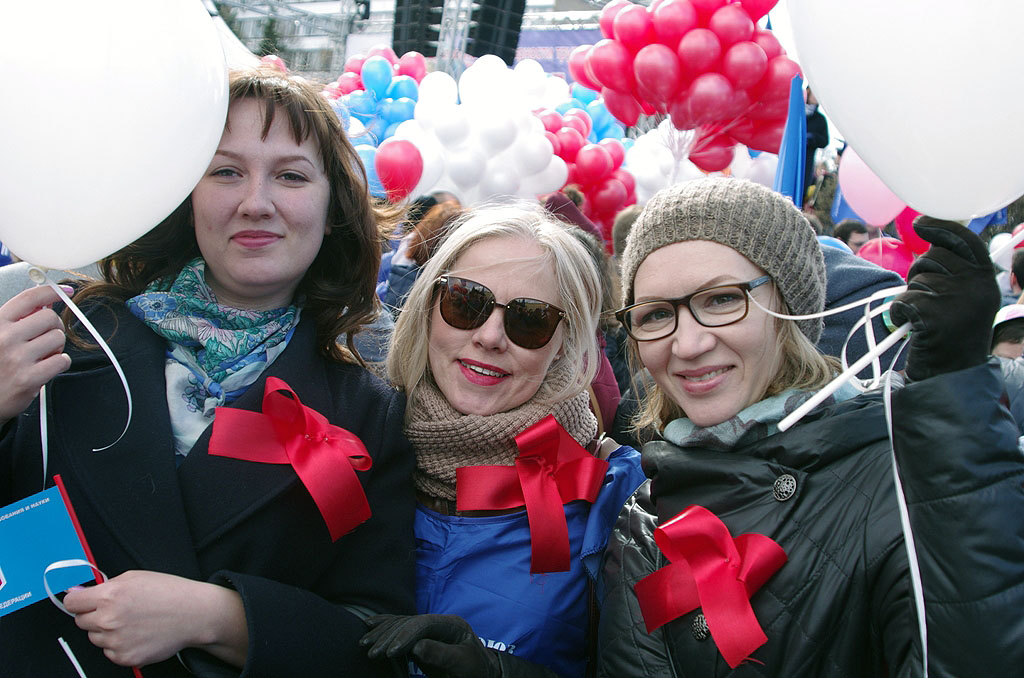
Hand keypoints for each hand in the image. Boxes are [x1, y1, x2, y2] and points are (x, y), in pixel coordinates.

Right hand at [0, 285, 71, 424]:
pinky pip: (62, 360)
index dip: (51, 291)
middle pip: (50, 317)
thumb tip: (46, 300)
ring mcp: (17, 358)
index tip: (65, 291)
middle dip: (54, 326)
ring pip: (58, 338)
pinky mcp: (28, 378)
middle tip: (45, 338)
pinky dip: (59, 363)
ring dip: (56, 346)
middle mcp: (5, 338)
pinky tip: (46, 367)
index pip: (29, 298)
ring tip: (42, 355)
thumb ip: (19, 318)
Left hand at [63, 571, 247, 667]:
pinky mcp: (124, 657)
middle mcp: (109, 619)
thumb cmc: (168, 592)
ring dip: (107, 631)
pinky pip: (109, 652)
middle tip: (118, 610)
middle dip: (95, 615)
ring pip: (95, 638)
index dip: (79, 600)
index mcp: (109, 596)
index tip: (84, 601)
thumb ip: (105, 585)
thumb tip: (77, 592)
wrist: (193, 614)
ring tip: (132, 622)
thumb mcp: (135, 577)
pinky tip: (137, 634)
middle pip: (81, 621)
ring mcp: (116, 641)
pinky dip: (119, 645)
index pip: (71, 602)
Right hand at [361, 614, 500, 677]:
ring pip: (401, 624)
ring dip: (382, 633)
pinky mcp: (421, 637)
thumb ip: (441, 654)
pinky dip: (384, 627)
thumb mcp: (462, 663)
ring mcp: (429, 628)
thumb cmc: (475, 669)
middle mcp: (439, 622)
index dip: (405, 635)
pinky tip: (369, 625)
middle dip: (389, 636)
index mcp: (452, 624)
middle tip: (372, 653)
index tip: (391, 652)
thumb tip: (416, 647)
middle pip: (408, 622)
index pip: (423, 623)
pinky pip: (400, 628)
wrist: (481, 673)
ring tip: (365, 644)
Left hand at [889, 217, 1000, 379]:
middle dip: (919, 272)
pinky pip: (902, 299)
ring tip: (926, 318)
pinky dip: (899, 312)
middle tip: (927, 299)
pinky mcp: (933, 314)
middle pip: (932, 257)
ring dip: (911, 296)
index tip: (921, 224)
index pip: (965, 241)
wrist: (952, 375)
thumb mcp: (965, 299)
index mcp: (986, 280)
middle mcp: (977, 286)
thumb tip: (931, 243)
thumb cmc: (951, 336)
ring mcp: (957, 299)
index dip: (942, 228)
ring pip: (916, 279)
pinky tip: (913, 327)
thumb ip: (955, 272)